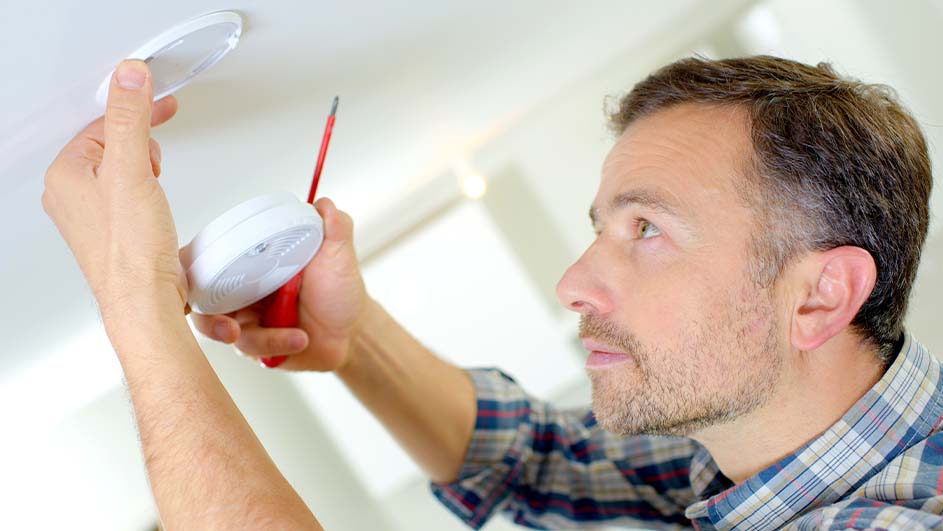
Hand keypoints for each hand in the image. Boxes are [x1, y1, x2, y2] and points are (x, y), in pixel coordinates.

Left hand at [42, 60, 186, 315]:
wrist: (144, 299)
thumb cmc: (130, 250)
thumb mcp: (132, 169)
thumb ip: (130, 118)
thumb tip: (128, 76)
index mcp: (65, 175)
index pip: (100, 123)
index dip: (133, 109)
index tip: (160, 101)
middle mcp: (71, 194)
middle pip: (109, 143)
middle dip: (140, 140)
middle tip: (159, 140)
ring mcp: (91, 214)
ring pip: (119, 169)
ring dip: (144, 165)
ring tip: (156, 178)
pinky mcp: (112, 230)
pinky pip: (126, 193)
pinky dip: (145, 188)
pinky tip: (156, 201)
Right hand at [191, 197, 367, 371]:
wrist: (352, 331)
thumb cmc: (338, 290)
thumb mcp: (339, 256)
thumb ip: (335, 228)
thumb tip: (325, 204)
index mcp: (250, 261)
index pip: (206, 259)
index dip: (185, 267)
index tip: (190, 276)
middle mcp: (239, 289)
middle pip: (200, 302)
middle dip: (209, 319)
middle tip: (231, 328)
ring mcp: (244, 318)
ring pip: (224, 330)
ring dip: (258, 337)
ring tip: (295, 335)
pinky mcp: (254, 345)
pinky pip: (249, 348)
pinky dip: (276, 344)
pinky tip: (300, 338)